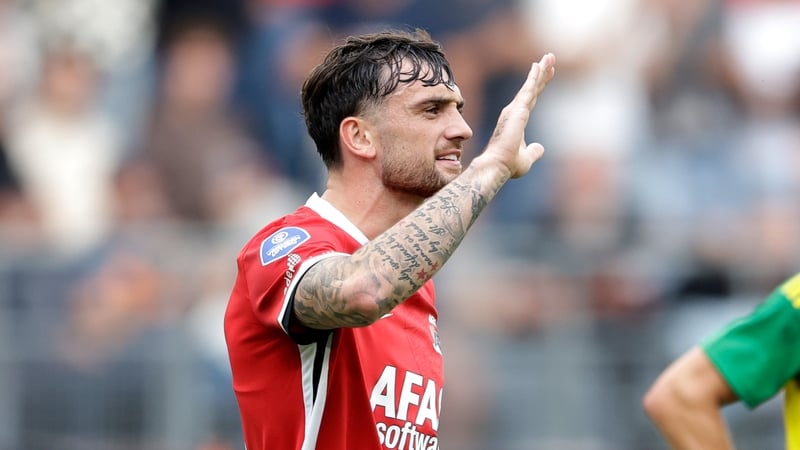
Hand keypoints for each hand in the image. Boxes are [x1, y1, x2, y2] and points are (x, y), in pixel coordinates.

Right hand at [485, 53, 555, 178]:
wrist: (497, 166)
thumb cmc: (509, 164)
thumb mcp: (527, 159)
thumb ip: (534, 152)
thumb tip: (541, 148)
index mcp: (517, 121)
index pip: (531, 99)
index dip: (539, 85)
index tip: (548, 73)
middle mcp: (514, 112)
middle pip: (532, 88)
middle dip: (541, 73)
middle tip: (550, 57)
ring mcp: (515, 110)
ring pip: (531, 86)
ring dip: (540, 71)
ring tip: (550, 56)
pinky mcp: (517, 111)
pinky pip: (528, 90)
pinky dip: (534, 77)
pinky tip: (539, 66)